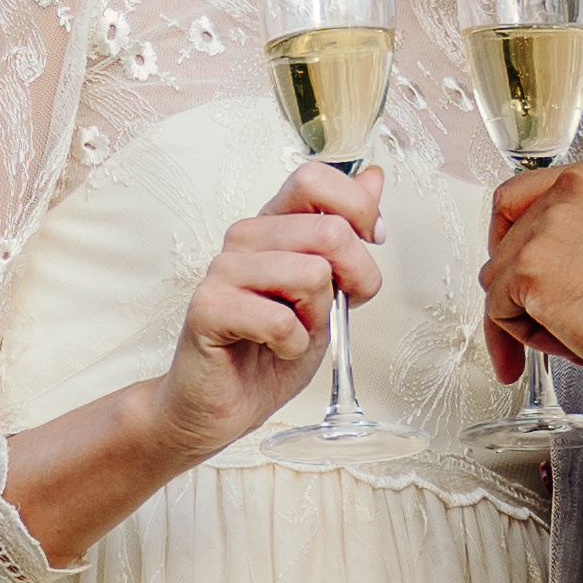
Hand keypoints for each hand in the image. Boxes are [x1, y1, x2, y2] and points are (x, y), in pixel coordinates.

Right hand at [146, 160, 385, 455]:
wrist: (225, 404)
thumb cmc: (272, 349)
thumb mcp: (328, 289)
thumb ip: (347, 233)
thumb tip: (373, 177)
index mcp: (273, 224)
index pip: (314, 179)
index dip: (357, 209)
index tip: (369, 244)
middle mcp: (245, 237)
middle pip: (330, 231)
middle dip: (353, 279)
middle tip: (328, 312)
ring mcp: (223, 269)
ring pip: (311, 274)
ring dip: (316, 319)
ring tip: (293, 334)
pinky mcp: (208, 308)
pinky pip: (280, 321)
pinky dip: (292, 347)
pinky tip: (275, 350)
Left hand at [486, 155, 582, 382]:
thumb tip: (564, 255)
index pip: (527, 195)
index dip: (517, 236)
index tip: (522, 266)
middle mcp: (571, 188)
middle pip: (509, 237)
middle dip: (520, 285)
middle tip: (540, 317)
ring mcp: (547, 225)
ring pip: (500, 276)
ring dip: (528, 316)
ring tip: (574, 338)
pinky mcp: (530, 267)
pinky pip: (499, 309)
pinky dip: (522, 337)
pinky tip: (565, 346)